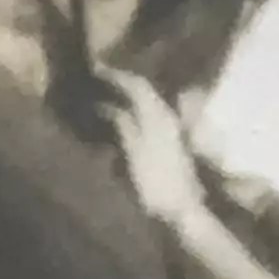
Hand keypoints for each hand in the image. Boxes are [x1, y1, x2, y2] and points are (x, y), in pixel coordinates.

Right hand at [94, 71, 203, 225]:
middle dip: (122, 83)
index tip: (96, 68)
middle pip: (144, 91)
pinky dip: (134, 112)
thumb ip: (124, 124)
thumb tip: (108, 104)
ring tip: (105, 97)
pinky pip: (149, 116)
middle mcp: (168, 117)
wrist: (182, 210)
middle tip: (98, 80)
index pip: (137, 84)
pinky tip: (121, 119)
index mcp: (159, 115)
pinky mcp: (171, 143)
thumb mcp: (135, 152)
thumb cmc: (157, 183)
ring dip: (128, 97)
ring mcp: (171, 130)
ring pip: (147, 103)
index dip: (116, 75)